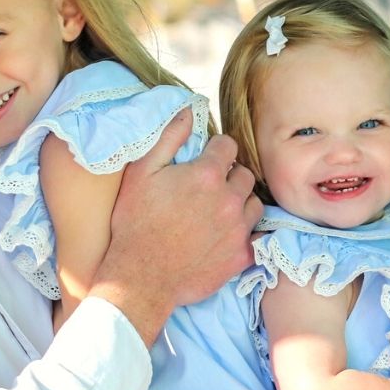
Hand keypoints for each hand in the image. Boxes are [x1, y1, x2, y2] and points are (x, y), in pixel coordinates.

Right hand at [94, 111, 261, 337]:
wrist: (141, 278)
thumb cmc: (135, 223)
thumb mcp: (141, 173)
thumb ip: (168, 138)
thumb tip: (188, 111)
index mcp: (207, 174)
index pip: (228, 146)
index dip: (215, 150)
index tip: (205, 159)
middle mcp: (230, 199)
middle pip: (244, 174)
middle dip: (229, 176)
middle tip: (208, 189)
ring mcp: (239, 229)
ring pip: (253, 203)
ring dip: (239, 202)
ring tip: (217, 211)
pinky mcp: (242, 255)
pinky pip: (253, 234)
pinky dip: (241, 232)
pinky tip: (222, 235)